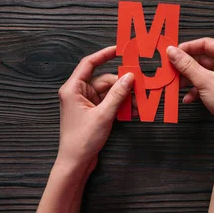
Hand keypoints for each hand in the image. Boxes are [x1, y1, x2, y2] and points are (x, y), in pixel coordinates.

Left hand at [57, 46, 133, 168]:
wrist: (75, 162)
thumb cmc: (82, 139)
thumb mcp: (103, 115)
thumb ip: (117, 94)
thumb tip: (129, 77)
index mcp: (73, 89)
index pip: (89, 64)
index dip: (104, 54)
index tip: (119, 50)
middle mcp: (78, 93)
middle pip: (104, 80)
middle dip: (122, 84)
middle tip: (140, 86)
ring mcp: (86, 104)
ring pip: (109, 93)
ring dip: (124, 97)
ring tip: (140, 102)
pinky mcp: (93, 113)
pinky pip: (109, 104)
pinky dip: (120, 106)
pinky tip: (134, 111)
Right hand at [167, 37, 213, 144]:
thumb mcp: (203, 80)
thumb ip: (186, 65)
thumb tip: (172, 51)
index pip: (207, 43)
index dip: (188, 47)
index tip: (173, 52)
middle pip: (203, 58)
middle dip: (186, 66)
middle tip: (172, 68)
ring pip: (202, 72)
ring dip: (189, 79)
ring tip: (177, 83)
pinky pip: (205, 84)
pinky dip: (195, 90)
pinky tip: (188, 97)